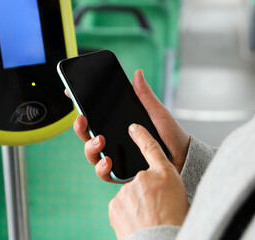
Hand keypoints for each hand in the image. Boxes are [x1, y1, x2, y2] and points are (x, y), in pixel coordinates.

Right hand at [68, 70, 189, 182]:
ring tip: (99, 140)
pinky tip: (107, 162)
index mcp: (119, 125)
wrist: (184, 159)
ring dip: (90, 147)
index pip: (95, 116)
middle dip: (80, 127)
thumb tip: (137, 73)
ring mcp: (116, 157)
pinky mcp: (121, 172)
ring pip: (92, 153)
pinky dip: (102, 168)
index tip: (70, 93)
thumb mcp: (157, 113)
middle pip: (88, 135)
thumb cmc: (170, 135)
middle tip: (82, 119)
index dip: (81, 106)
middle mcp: (114, 141)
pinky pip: (105, 173)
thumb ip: (145, 96)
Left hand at [109, 124, 189, 239]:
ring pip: (129, 195)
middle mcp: (143, 179)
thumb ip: (164, 180)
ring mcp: (126, 192)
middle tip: (153, 206)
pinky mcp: (115, 205)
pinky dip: (127, 214)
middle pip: (140, 179)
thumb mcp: (179, 194)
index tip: (134, 128)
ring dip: (136, 204)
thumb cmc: (174, 221)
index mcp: (164, 174)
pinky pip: (121, 207)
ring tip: (148, 218)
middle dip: (144, 191)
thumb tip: (155, 178)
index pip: (151, 147)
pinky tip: (138, 223)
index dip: (142, 136)